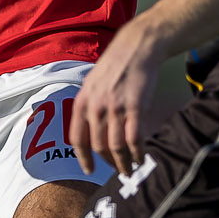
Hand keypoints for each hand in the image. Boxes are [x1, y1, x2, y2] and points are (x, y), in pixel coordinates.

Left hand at [69, 19, 165, 176]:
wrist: (137, 47)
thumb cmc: (115, 65)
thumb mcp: (92, 82)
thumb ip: (89, 105)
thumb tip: (90, 129)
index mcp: (82, 101)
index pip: (77, 138)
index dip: (83, 158)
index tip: (88, 170)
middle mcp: (96, 107)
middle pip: (98, 146)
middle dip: (108, 162)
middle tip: (116, 169)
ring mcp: (115, 108)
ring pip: (116, 147)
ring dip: (123, 162)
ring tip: (129, 169)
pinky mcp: (136, 107)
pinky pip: (134, 138)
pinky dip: (137, 152)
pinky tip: (140, 157)